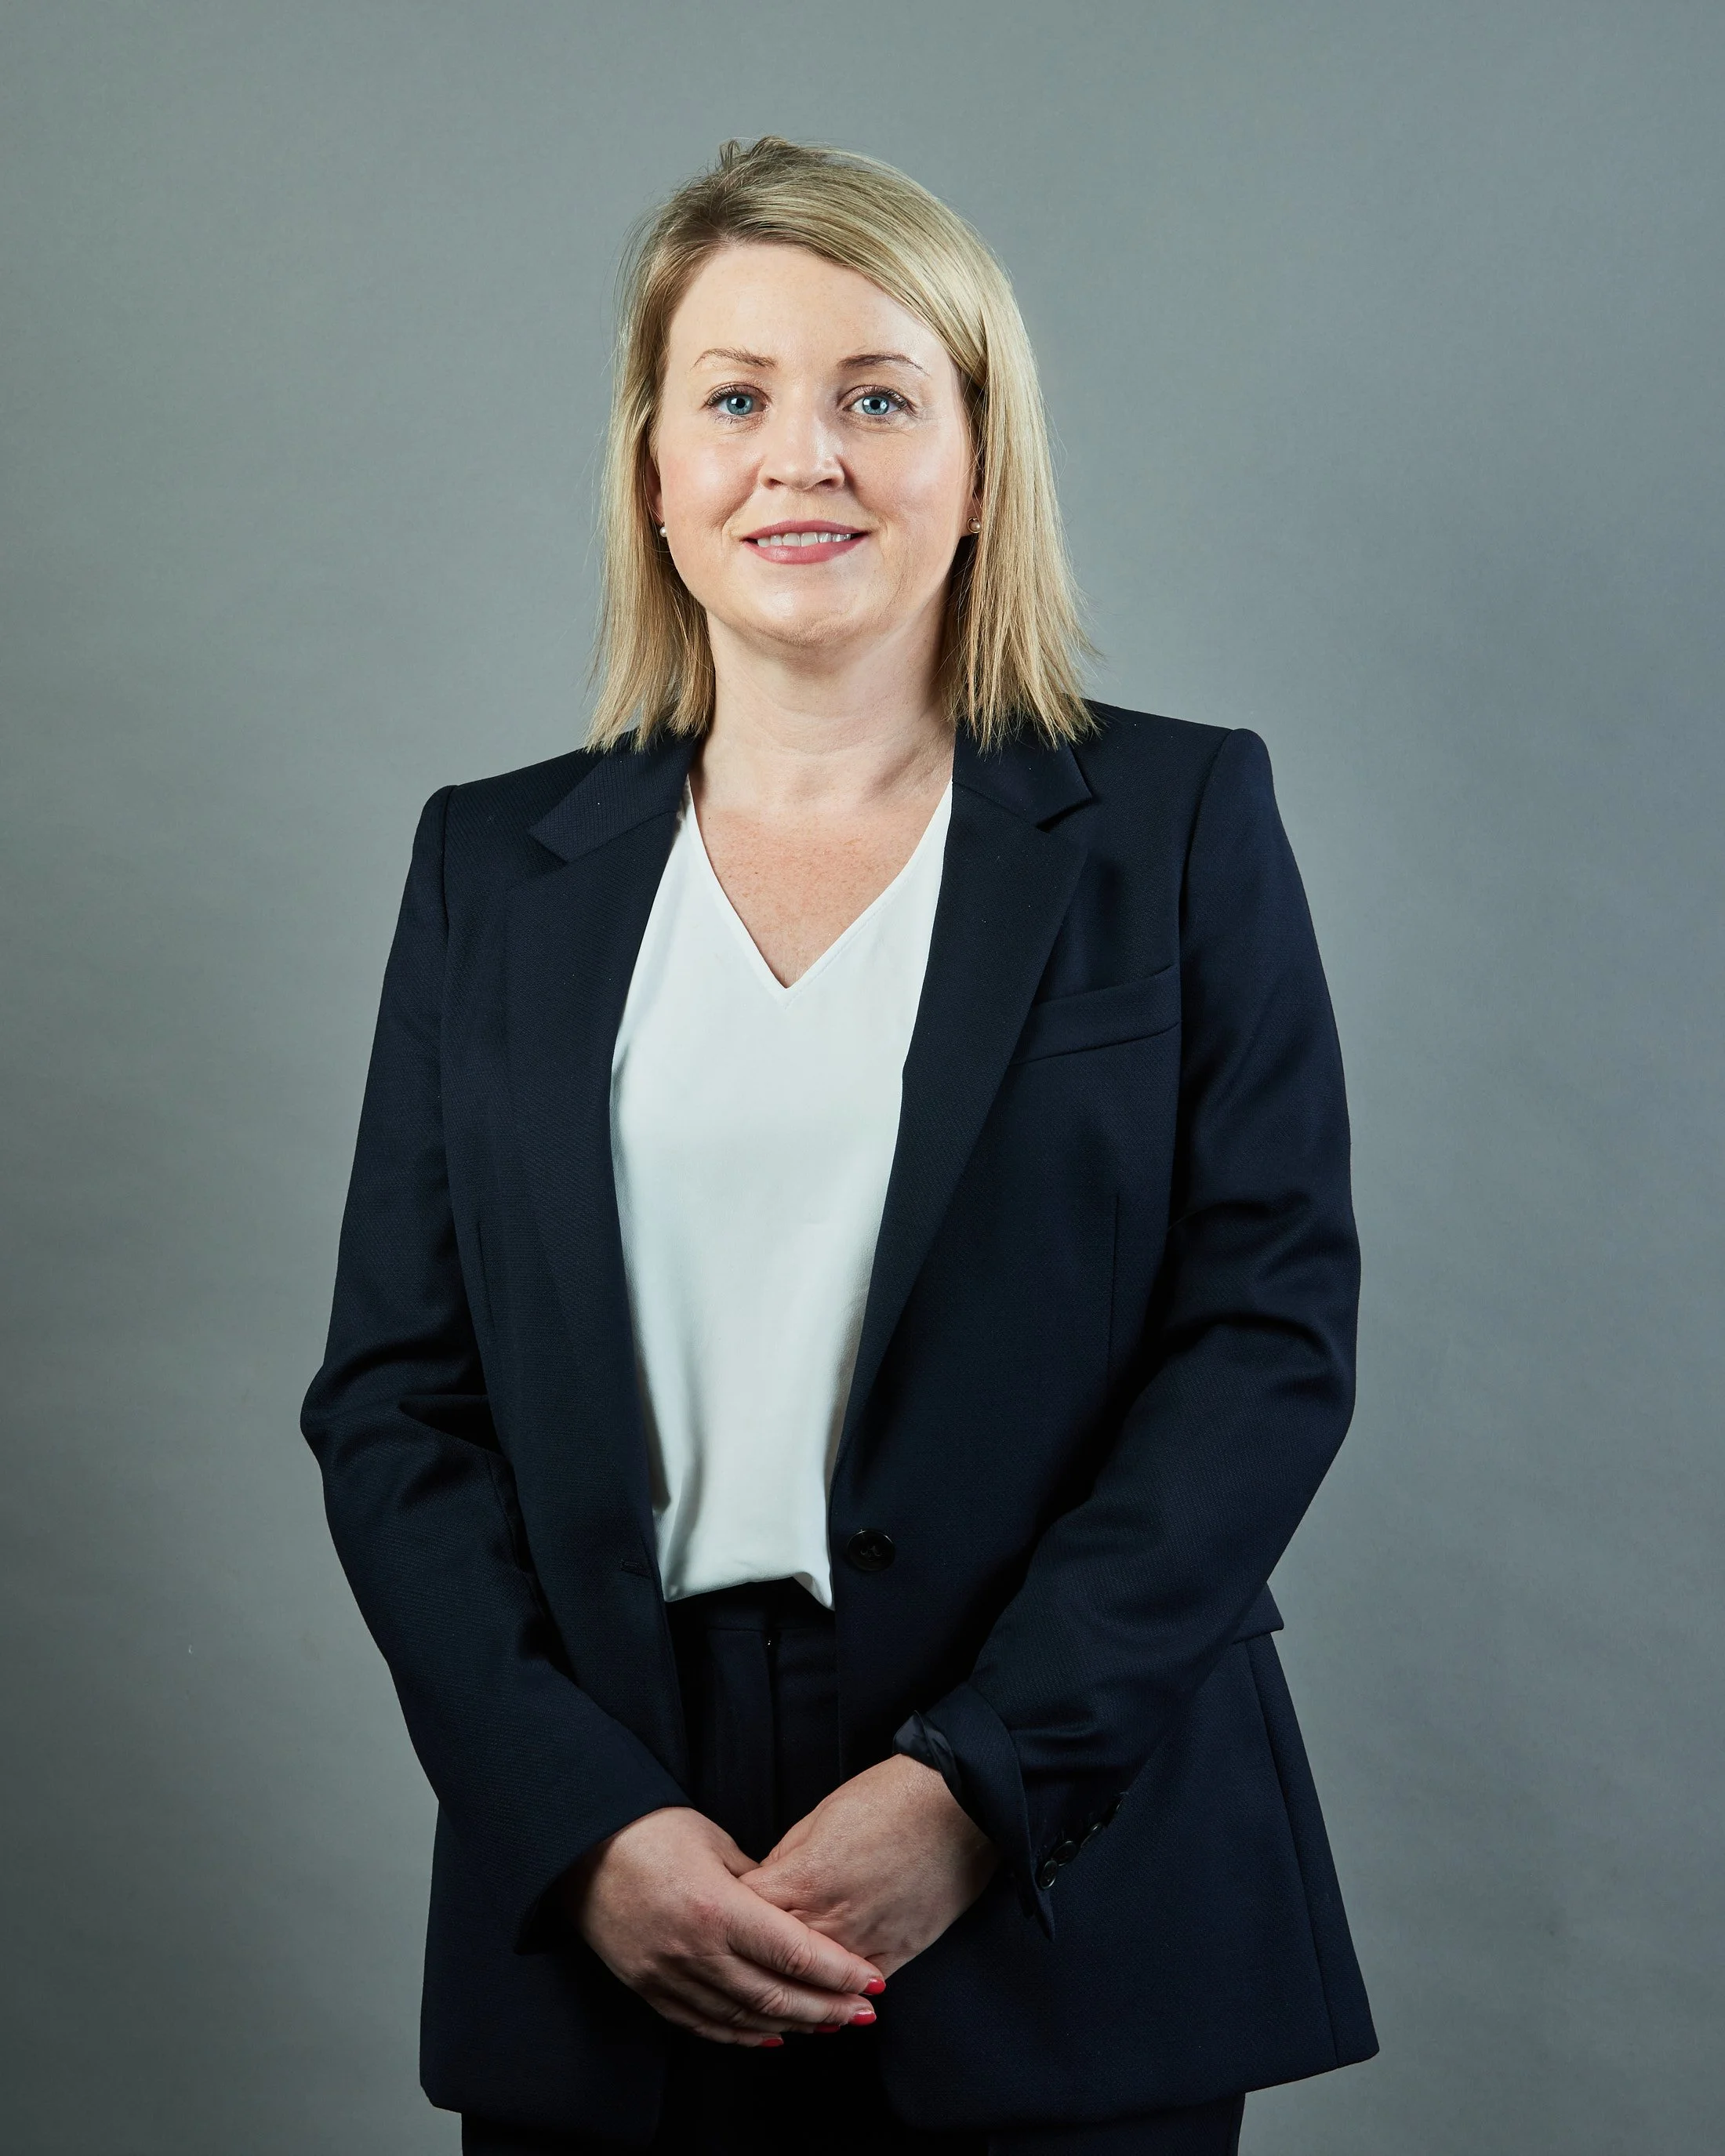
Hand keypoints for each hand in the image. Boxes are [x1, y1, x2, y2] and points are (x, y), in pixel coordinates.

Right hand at [560, 1806, 884, 2046]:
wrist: (582, 1849)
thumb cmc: (652, 1832)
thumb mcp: (715, 1841)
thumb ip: (758, 1882)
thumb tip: (793, 1909)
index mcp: (717, 1908)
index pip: (792, 1952)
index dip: (838, 1971)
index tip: (873, 1981)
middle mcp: (696, 1952)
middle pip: (775, 1996)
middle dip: (828, 2008)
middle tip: (865, 2013)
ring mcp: (670, 1977)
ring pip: (744, 2017)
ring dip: (794, 2026)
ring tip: (832, 2025)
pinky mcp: (650, 1990)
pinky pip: (706, 2024)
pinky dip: (744, 2035)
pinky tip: (773, 2036)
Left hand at [741, 1754, 999, 1978]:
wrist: (956, 1805)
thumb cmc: (886, 1798)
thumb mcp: (819, 1817)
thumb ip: (786, 1860)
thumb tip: (764, 1886)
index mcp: (802, 1879)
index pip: (744, 1915)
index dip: (728, 1915)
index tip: (720, 1916)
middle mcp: (829, 1919)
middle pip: (771, 1960)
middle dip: (751, 1961)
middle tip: (736, 1964)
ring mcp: (865, 1942)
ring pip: (813, 1987)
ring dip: (792, 1991)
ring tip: (773, 1996)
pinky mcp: (899, 1954)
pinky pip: (858, 1990)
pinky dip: (839, 1996)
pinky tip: (826, 2004)